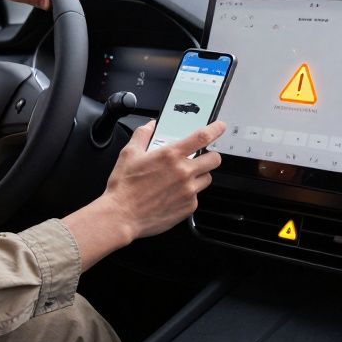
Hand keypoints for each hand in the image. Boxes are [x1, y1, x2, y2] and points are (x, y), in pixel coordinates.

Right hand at [62, 120, 224, 270]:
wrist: (122, 215)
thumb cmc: (124, 187)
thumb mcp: (129, 154)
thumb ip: (142, 135)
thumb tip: (149, 125)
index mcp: (170, 155)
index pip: (202, 137)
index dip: (215, 130)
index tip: (219, 127)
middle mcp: (184, 172)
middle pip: (214, 159)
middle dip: (210, 156)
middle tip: (200, 158)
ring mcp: (188, 191)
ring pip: (207, 178)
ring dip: (199, 175)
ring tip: (182, 178)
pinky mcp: (188, 207)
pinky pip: (197, 196)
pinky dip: (189, 194)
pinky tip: (173, 194)